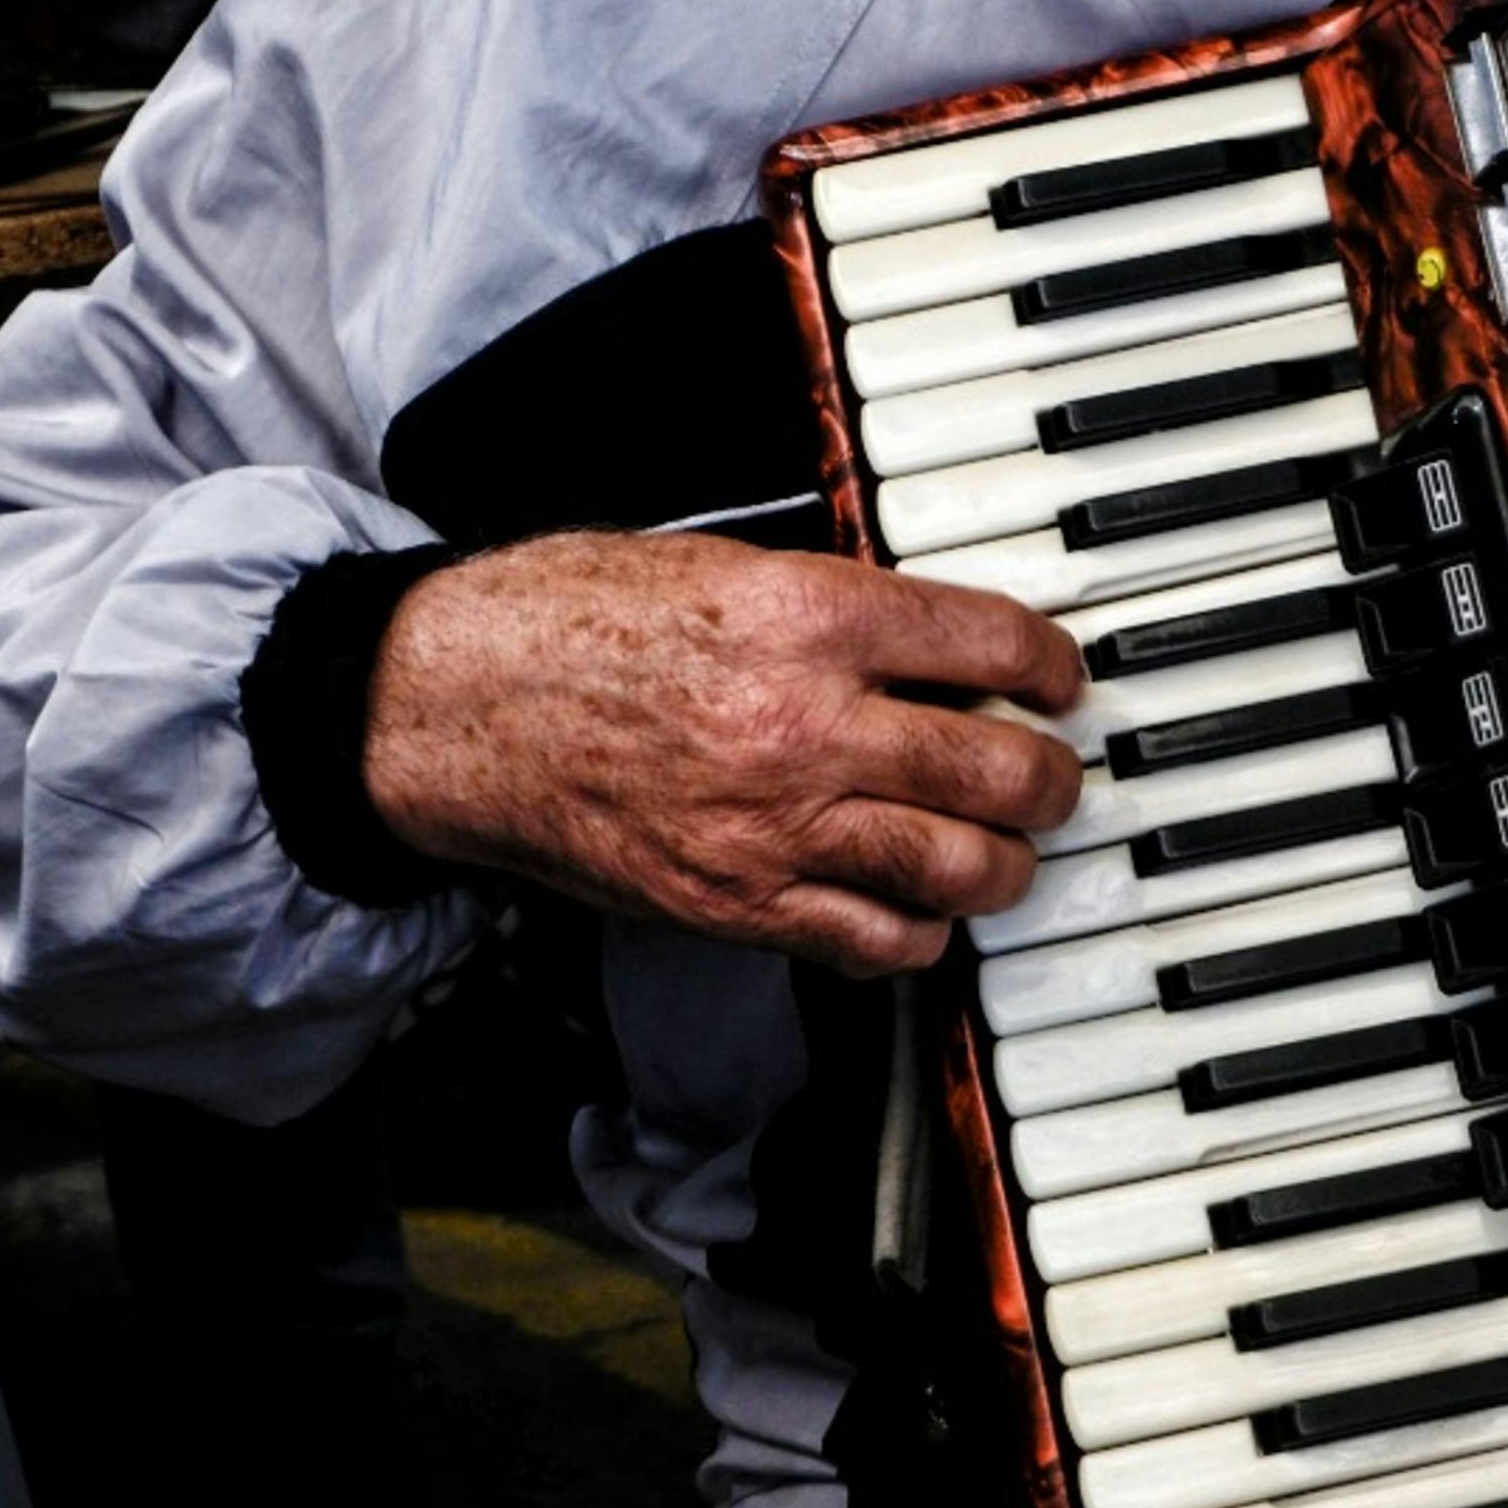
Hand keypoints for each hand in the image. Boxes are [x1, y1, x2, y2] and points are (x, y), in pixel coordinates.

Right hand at [362, 529, 1084, 974]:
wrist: (447, 704)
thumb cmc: (566, 619)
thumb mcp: (720, 564)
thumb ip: (836, 604)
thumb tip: (938, 639)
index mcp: (807, 616)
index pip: (992, 643)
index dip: (1052, 665)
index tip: (1060, 679)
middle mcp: (805, 725)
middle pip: (999, 769)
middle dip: (1050, 778)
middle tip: (1051, 774)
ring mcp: (773, 828)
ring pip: (960, 868)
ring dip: (1005, 862)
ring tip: (1005, 846)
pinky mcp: (735, 906)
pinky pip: (878, 943)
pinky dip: (920, 932)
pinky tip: (918, 906)